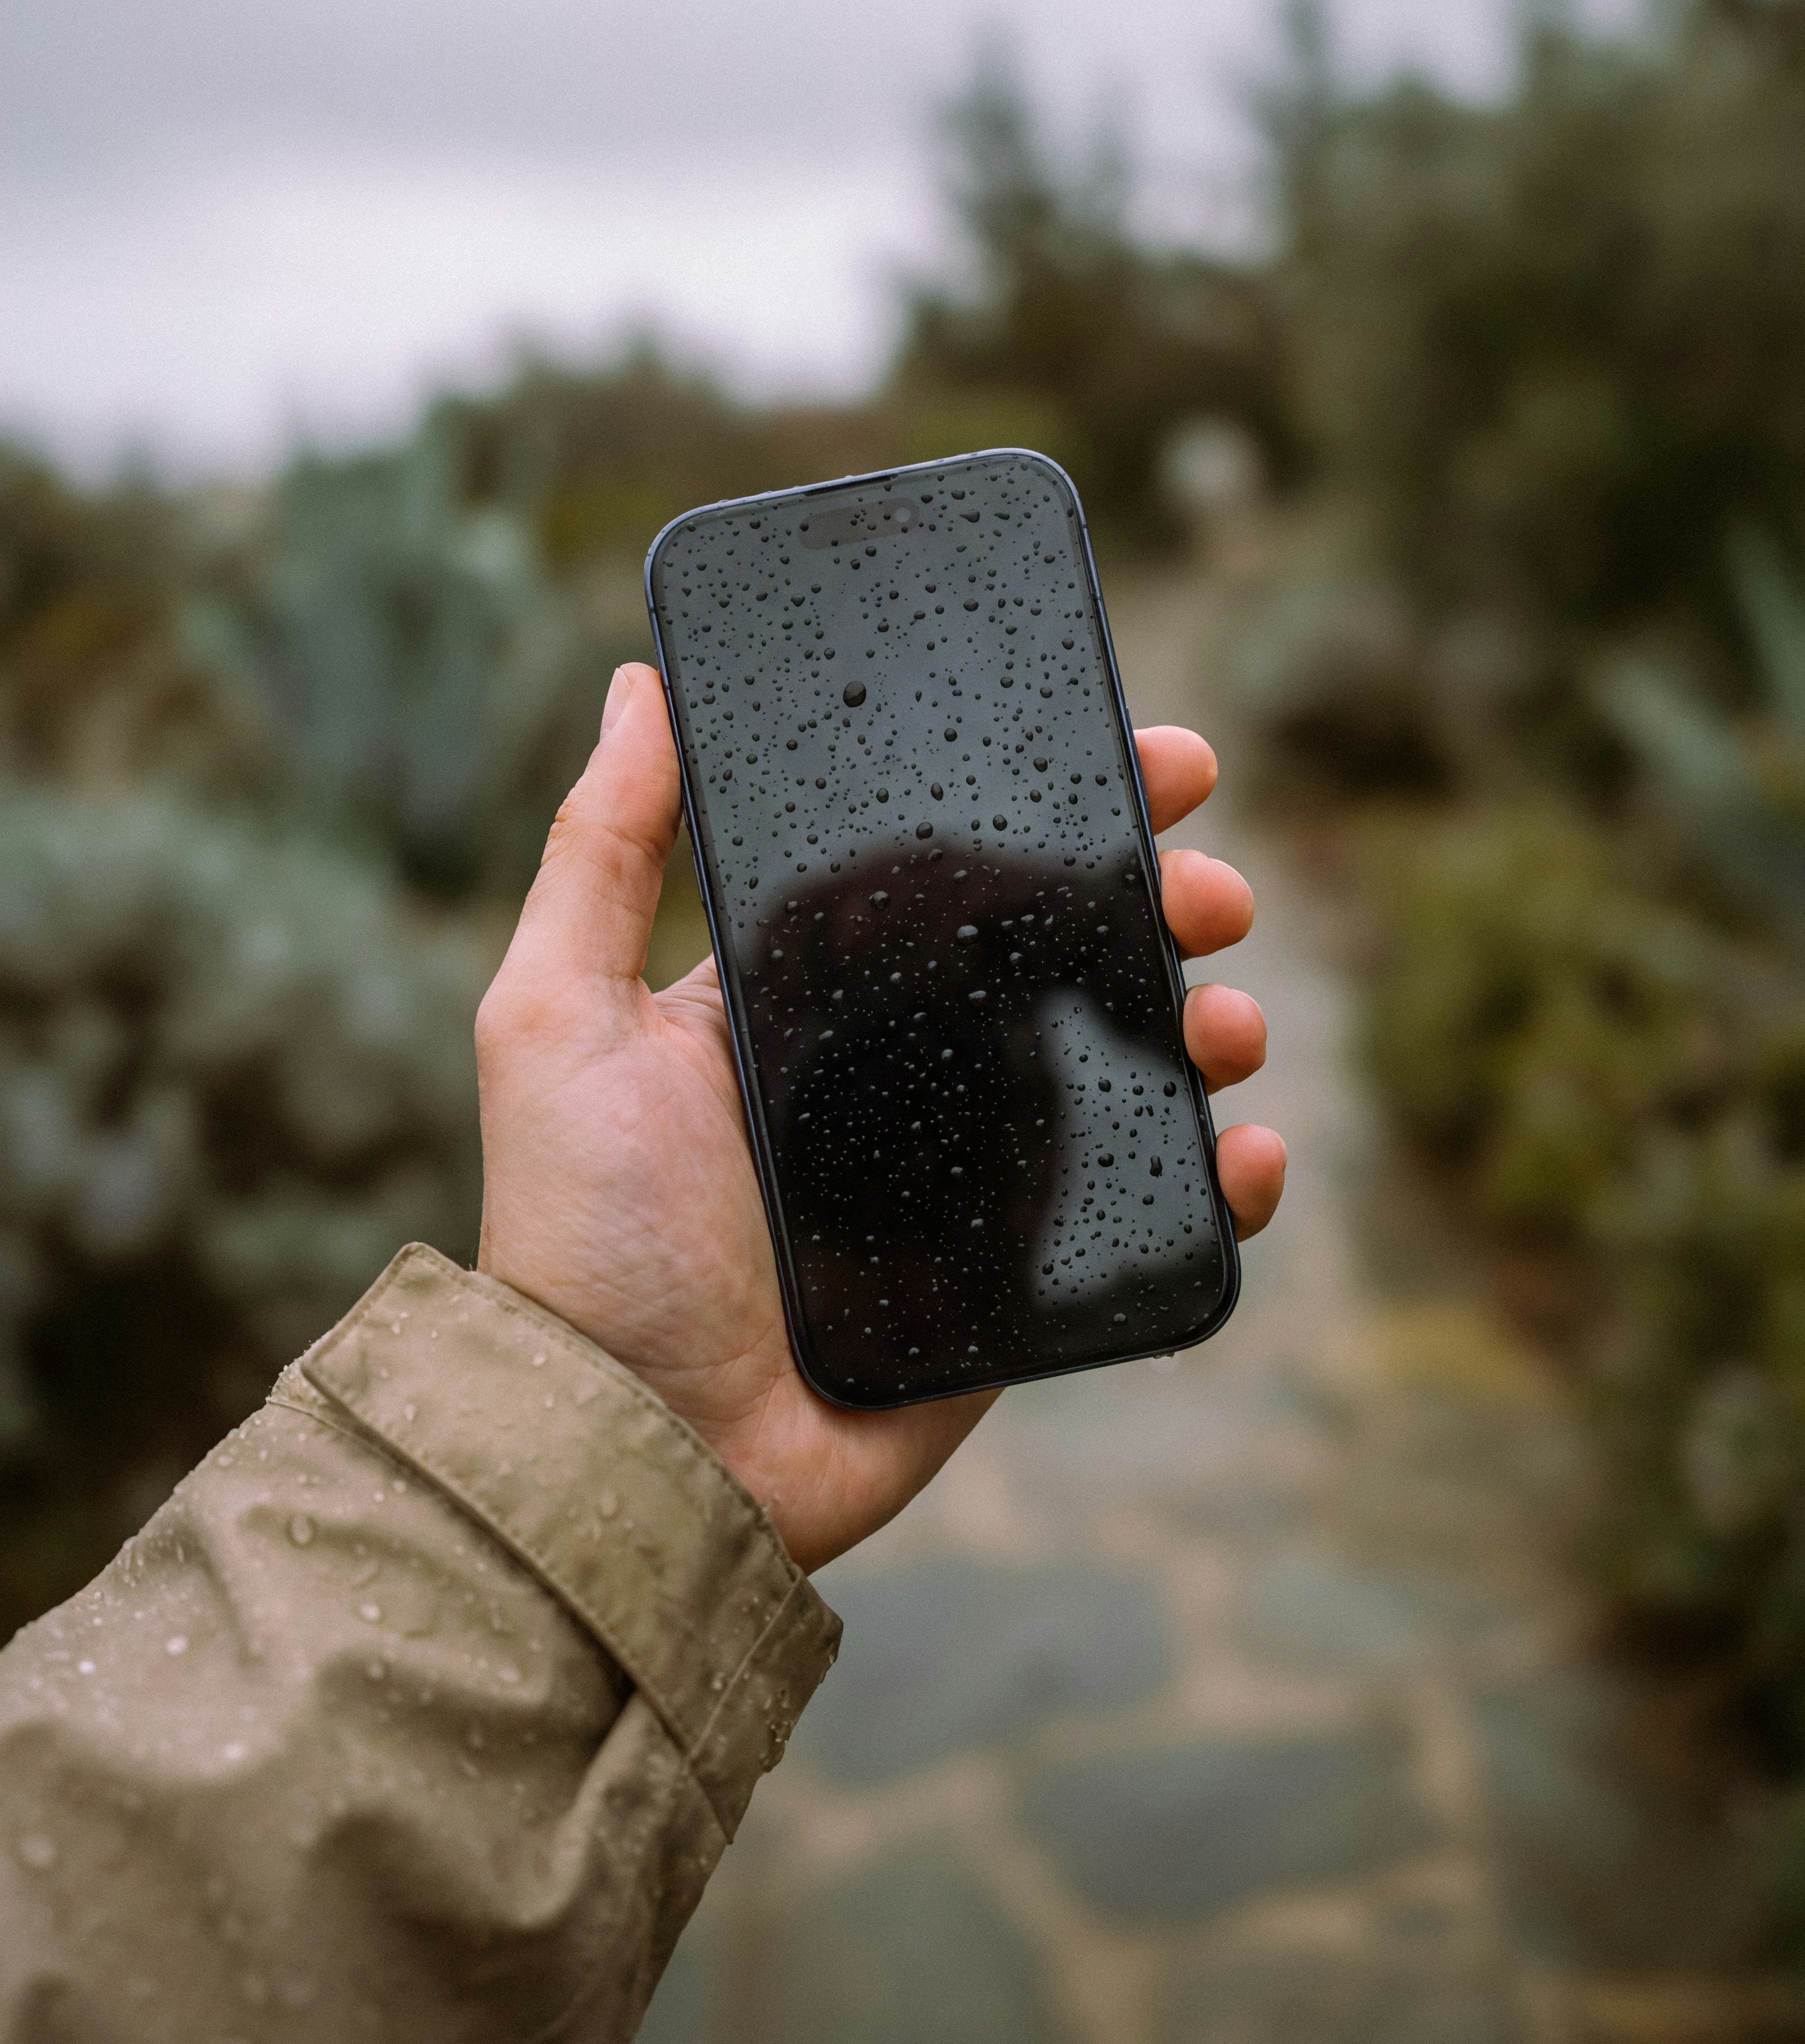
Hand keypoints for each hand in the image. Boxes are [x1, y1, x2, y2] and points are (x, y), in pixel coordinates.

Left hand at [475, 664, 1285, 1572]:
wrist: (638, 1447)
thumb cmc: (583, 1235)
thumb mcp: (554, 1017)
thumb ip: (601, 852)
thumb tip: (640, 683)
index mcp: (807, 997)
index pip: (948, 873)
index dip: (1048, 810)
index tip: (1147, 762)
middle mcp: (894, 1070)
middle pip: (1059, 956)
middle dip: (1154, 903)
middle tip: (1211, 887)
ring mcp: (966, 1175)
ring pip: (1120, 1069)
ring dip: (1204, 1022)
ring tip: (1229, 1020)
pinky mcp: (1017, 1277)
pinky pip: (1143, 1211)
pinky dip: (1218, 1176)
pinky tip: (1248, 1150)